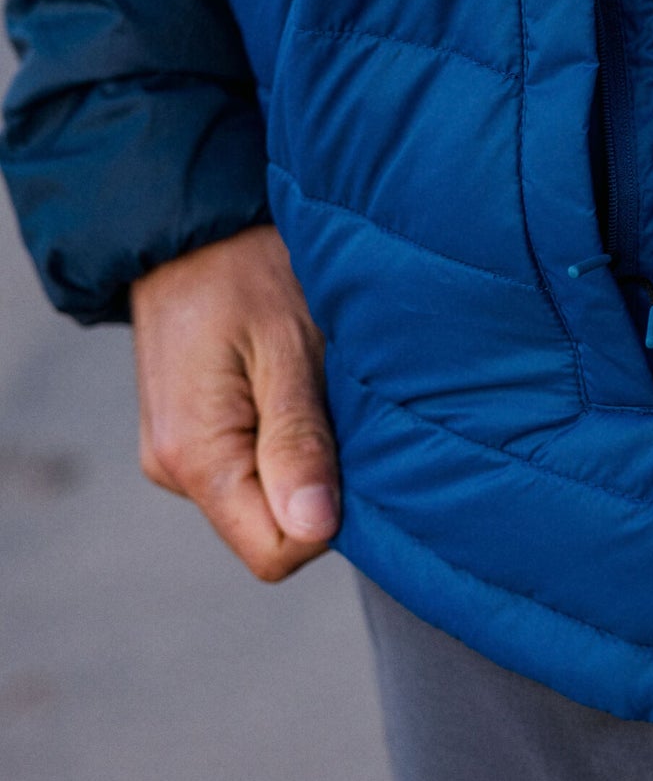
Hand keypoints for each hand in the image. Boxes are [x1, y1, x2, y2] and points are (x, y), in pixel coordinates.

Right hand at [132, 225, 337, 581]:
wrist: (192, 228)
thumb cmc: (246, 270)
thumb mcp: (287, 347)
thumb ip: (298, 440)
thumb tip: (317, 528)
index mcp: (195, 458)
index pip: (274, 552)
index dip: (327, 519)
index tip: (350, 451)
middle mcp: (175, 470)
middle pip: (271, 528)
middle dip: (318, 483)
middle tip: (333, 404)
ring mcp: (178, 455)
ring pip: (265, 498)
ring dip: (303, 455)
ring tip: (310, 384)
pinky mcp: (191, 436)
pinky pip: (251, 466)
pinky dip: (284, 437)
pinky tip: (291, 385)